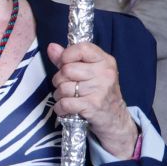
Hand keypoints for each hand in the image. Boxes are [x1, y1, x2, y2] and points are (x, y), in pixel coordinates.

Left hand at [47, 41, 137, 156]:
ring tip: (68, 97)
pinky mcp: (93, 105)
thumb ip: (68, 59)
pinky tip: (66, 108)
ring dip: (59, 95)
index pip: (81, 48)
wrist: (114, 118)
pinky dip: (60, 108)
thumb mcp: (88, 72)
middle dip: (60, 79)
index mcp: (105, 61)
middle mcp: (105, 73)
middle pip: (67, 70)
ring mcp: (100, 90)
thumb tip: (52, 47)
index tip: (64, 64)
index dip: (67, 55)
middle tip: (67, 85)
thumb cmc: (99, 92)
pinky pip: (64, 103)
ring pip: (63, 87)